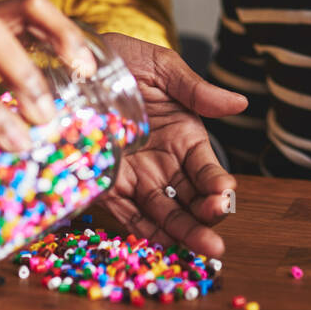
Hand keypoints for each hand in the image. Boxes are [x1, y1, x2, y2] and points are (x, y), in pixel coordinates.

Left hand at [95, 33, 247, 256]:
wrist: (70, 60)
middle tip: (215, 241)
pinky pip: (127, 213)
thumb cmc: (121, 58)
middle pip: (191, 198)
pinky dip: (144, 231)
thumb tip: (240, 103)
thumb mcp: (161, 68)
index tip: (223, 195)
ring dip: (182, 233)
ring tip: (198, 250)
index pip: (208, 169)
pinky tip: (160, 245)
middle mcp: (164, 161)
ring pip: (164, 212)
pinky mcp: (106, 184)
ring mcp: (136, 175)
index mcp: (185, 135)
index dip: (218, 185)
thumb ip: (196, 91)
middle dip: (204, 220)